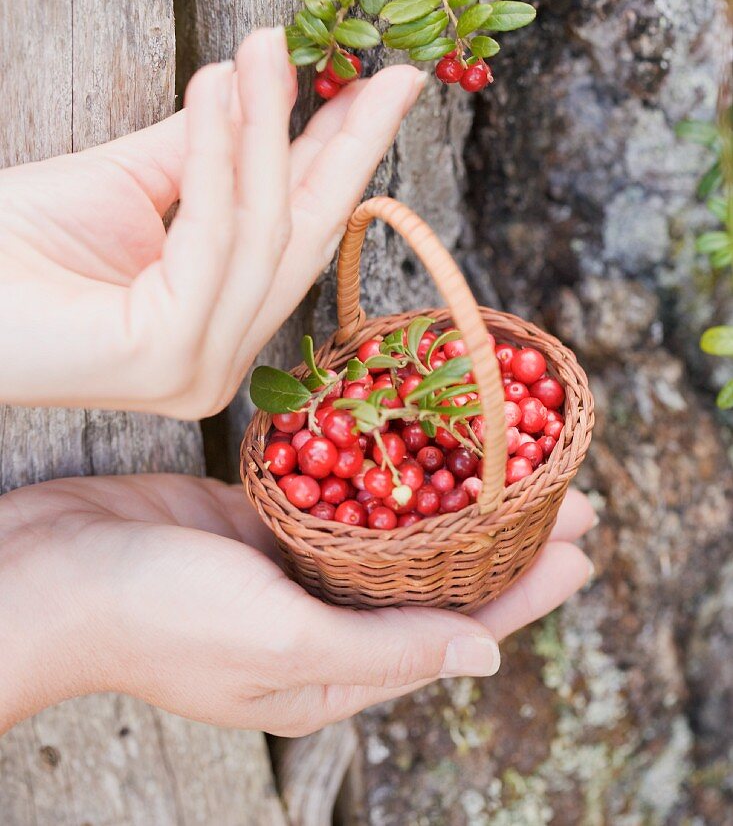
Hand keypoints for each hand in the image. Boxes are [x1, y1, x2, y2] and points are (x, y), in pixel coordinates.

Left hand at [0, 28, 425, 416]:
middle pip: (304, 236)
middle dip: (347, 143)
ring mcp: (198, 369)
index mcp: (218, 327)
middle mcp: (220, 360)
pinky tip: (215, 88)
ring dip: (271, 129)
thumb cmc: (15, 246)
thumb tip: (268, 78)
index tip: (384, 87)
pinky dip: (219, 157)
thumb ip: (210, 149)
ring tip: (269, 48)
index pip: (298, 231)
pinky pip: (214, 235)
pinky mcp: (166, 357)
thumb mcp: (136, 182)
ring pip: (265, 232)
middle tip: (380, 66)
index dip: (345, 156)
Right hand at [0, 475, 594, 735]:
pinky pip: (338, 496)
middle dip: (504, 536)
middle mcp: (323, 621)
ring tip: (511, 460)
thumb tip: (484, 658)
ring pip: (392, 532)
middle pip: (436, 577)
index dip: (526, 591)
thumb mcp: (278, 641)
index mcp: (334, 672)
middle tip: (569, 488)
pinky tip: (418, 443)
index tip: (585, 544)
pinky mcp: (262, 518)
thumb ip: (381, 647)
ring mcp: (292, 566)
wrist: (54, 568)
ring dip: (453, 498)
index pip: (455, 632)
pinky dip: (382, 472)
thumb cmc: (157, 618)